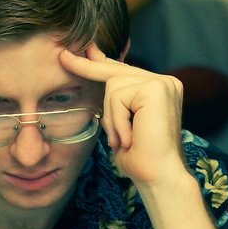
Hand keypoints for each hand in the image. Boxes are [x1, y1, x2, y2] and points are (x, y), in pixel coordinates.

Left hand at [60, 43, 186, 187]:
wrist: (159, 178)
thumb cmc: (139, 158)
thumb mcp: (121, 124)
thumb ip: (114, 101)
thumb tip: (96, 78)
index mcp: (160, 89)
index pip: (124, 71)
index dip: (99, 63)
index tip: (83, 50)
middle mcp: (166, 82)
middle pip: (116, 71)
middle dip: (87, 68)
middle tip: (62, 56)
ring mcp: (163, 83)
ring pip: (112, 85)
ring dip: (111, 118)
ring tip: (124, 140)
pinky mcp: (157, 88)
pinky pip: (118, 96)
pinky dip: (117, 120)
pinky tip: (130, 138)